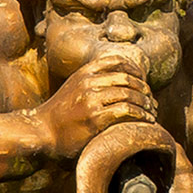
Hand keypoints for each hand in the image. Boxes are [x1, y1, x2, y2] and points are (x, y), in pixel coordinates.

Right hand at [35, 46, 156, 159]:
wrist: (40, 131)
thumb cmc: (59, 114)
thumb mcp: (73, 87)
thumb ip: (92, 80)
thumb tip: (121, 81)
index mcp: (84, 72)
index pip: (118, 61)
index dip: (136, 70)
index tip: (144, 83)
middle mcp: (88, 81)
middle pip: (127, 78)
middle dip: (144, 89)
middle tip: (151, 102)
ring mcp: (91, 99)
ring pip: (129, 93)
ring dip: (145, 104)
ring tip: (151, 113)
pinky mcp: (94, 118)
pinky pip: (126, 111)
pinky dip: (140, 114)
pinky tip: (146, 120)